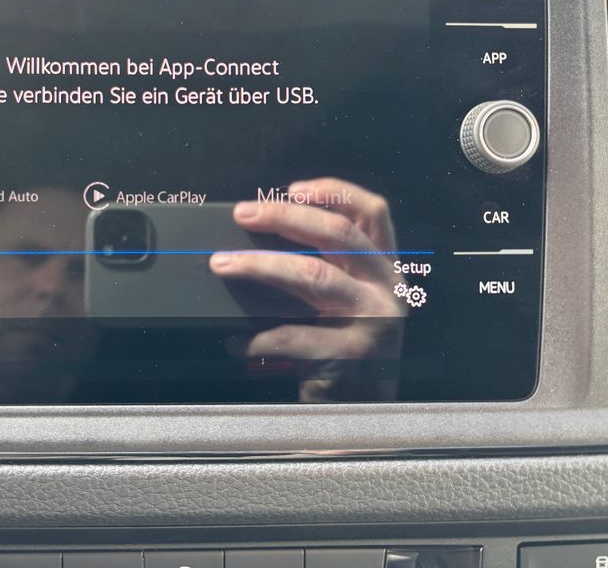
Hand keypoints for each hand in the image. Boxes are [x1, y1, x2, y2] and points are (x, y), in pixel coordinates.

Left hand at [210, 178, 404, 401]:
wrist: (363, 419)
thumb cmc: (346, 351)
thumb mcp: (348, 301)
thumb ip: (327, 266)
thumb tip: (265, 230)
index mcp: (385, 268)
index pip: (372, 212)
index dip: (334, 192)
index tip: (291, 188)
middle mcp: (385, 288)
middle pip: (337, 234)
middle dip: (283, 217)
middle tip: (242, 214)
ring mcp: (374, 321)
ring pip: (312, 275)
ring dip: (259, 265)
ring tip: (222, 264)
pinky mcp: (352, 354)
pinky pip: (293, 336)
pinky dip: (256, 340)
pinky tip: (235, 343)